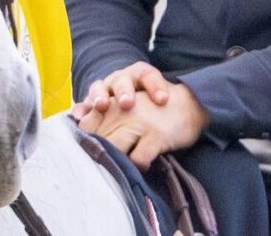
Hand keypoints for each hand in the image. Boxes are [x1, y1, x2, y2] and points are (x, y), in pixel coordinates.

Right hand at [71, 60, 169, 116]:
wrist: (134, 106)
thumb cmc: (150, 107)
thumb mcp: (158, 104)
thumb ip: (165, 112)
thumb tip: (172, 133)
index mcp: (139, 76)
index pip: (147, 74)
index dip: (155, 85)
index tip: (163, 100)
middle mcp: (120, 81)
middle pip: (122, 81)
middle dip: (124, 91)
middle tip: (128, 103)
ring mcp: (103, 91)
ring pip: (99, 88)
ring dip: (99, 96)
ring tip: (101, 106)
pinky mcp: (89, 104)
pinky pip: (83, 105)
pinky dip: (81, 110)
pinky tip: (79, 116)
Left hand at [78, 84, 208, 170]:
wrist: (190, 104)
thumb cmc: (154, 109)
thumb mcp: (127, 106)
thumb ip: (104, 116)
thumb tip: (80, 133)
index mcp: (112, 102)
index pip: (86, 124)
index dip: (84, 141)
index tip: (84, 154)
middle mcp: (122, 109)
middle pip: (98, 138)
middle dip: (97, 154)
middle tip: (98, 168)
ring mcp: (139, 122)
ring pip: (114, 148)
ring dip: (115, 161)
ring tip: (119, 169)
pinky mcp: (155, 136)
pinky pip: (138, 158)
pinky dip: (138, 166)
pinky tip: (142, 165)